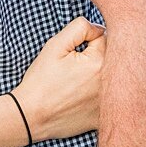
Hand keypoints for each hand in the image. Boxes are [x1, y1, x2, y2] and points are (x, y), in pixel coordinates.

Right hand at [13, 18, 106, 140]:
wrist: (30, 116)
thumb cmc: (41, 80)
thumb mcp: (55, 45)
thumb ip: (80, 28)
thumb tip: (99, 28)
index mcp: (100, 62)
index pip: (106, 38)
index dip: (89, 41)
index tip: (76, 52)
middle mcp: (110, 84)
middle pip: (115, 58)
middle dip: (100, 57)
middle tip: (78, 67)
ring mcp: (108, 103)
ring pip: (114, 79)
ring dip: (102, 76)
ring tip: (80, 83)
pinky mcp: (104, 118)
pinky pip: (110, 100)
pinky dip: (101, 97)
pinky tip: (83, 99)